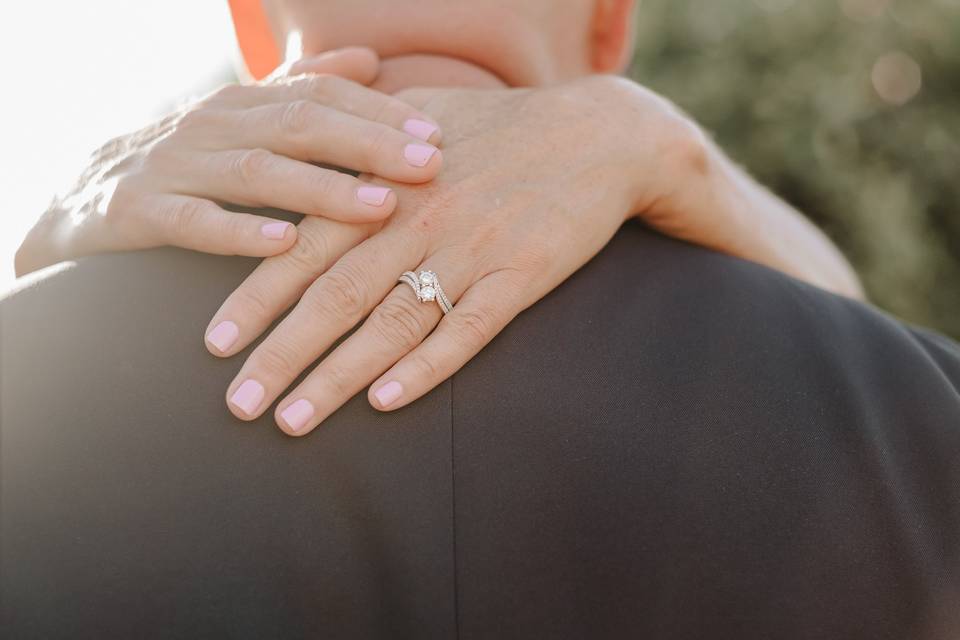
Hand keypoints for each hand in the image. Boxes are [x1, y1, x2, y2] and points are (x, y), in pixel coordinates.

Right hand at [14, 47, 442, 275]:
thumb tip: (370, 60)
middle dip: (370, 144)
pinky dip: (240, 231)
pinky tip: (285, 243)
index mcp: (245, 102)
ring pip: (258, 171)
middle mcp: (215, 124)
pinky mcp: (141, 210)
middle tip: (429, 166)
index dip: (380, 113)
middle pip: (300, 125)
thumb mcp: (245, 119)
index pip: (321, 95)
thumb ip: (303, 90)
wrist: (82, 194)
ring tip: (380, 206)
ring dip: (324, 190)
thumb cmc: (188, 160)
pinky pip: (194, 220)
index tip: (437, 135)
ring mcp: (177, 165)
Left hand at [206, 76, 696, 434]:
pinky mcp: (520, 275)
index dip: (256, 297)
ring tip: (293, 421)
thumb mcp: (422, 117)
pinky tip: (387, 403)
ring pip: (392, 323)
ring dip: (338, 377)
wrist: (599, 135)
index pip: (305, 246)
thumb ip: (361, 141)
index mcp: (388, 183)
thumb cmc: (501, 129)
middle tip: (238, 405)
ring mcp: (471, 249)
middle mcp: (419, 219)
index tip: (214, 346)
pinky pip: (468, 330)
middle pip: (336, 295)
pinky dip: (426, 368)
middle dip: (281, 354)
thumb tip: (306, 154)